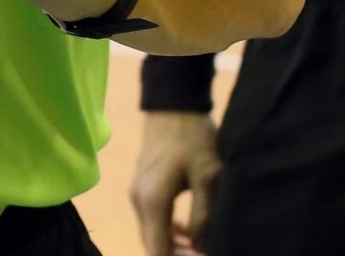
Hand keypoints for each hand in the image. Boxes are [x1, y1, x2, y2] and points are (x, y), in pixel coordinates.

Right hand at [131, 111, 219, 255]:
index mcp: (152, 203)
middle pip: (154, 247)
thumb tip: (200, 247)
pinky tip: (188, 231)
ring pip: (153, 235)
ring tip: (203, 247)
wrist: (173, 104)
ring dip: (175, 246)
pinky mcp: (142, 188)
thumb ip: (204, 215)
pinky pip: (153, 221)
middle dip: (180, 255)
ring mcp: (137, 195)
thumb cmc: (193, 137)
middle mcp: (138, 203)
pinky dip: (169, 232)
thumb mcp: (208, 175)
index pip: (159, 253)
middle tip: (207, 252)